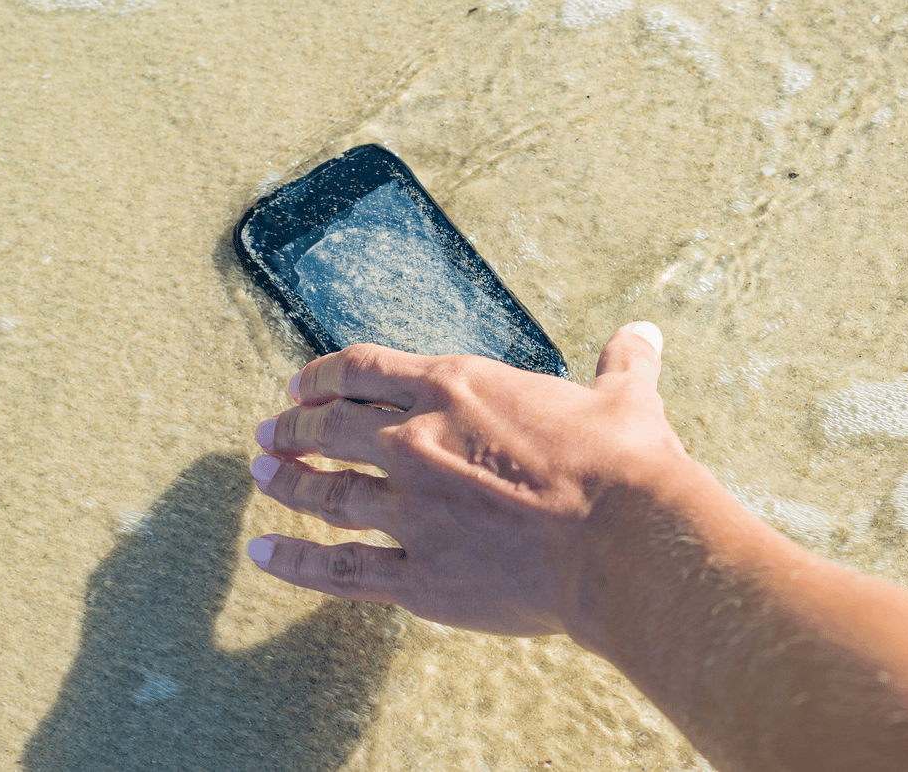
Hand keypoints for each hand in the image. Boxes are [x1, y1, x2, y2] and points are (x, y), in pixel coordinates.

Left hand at [247, 322, 682, 636]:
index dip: (323, 375)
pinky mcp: (417, 576)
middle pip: (330, 430)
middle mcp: (417, 443)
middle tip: (267, 435)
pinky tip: (263, 553)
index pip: (364, 370)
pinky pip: (340, 568)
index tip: (300, 385)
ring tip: (261, 476)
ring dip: (287, 483)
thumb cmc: (625, 463)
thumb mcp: (626, 397)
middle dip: (292, 430)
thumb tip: (645, 331)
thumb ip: (623, 361)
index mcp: (457, 389)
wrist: (623, 541)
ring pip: (326, 494)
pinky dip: (295, 560)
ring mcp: (411, 511)